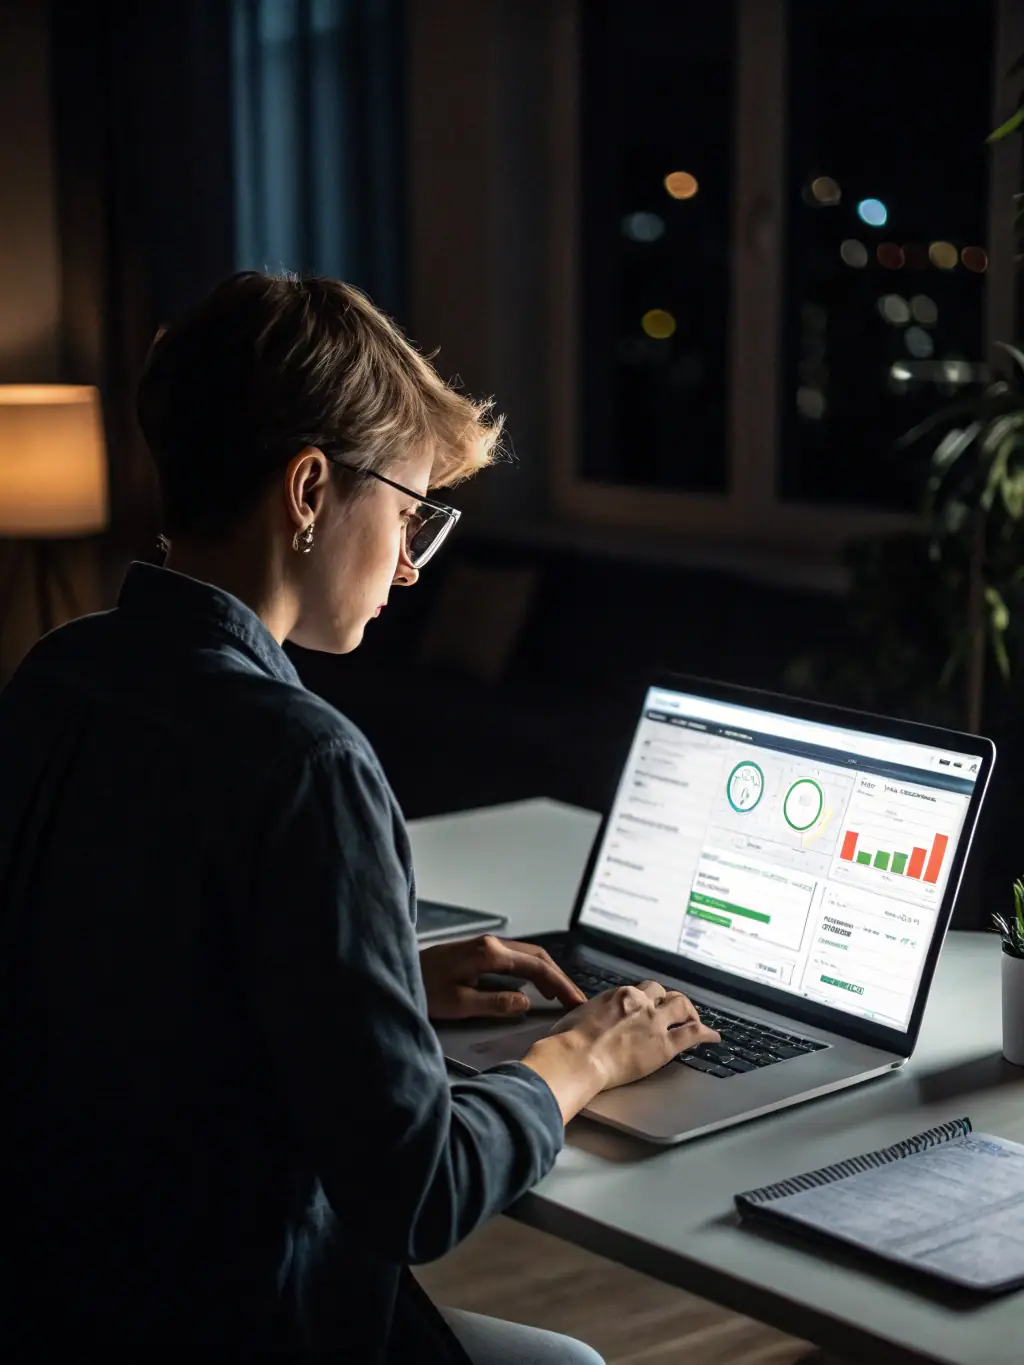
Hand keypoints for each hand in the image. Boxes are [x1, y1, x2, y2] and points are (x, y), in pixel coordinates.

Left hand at [419, 934, 586, 1020]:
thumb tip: (526, 1002)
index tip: (576, 1001)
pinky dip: (533, 971)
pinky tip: (537, 987)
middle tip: (575, 1000)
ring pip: (528, 956)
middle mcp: (491, 944)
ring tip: (562, 996)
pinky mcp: (480, 951)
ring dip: (547, 974)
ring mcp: (485, 945)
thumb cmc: (423, 989)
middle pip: (537, 956)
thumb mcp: (458, 1004)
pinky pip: (516, 958)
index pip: (536, 967)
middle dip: (559, 978)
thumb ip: (494, 1003)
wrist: (397, 974)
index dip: (560, 984)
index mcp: (489, 954)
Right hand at [522, 981, 719, 1121]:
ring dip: (690, 1012)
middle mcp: (639, 1003)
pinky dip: (705, 1033)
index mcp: (618, 995)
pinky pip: (692, 1034)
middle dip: (670, 1001)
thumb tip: (585, 1017)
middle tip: (675, 1011)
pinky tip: (712, 1037)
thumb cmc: (567, 1041)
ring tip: (695, 1020)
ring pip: (682, 1007)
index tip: (650, 1005)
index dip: (649, 998)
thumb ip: (590, 1013)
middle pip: (664, 993)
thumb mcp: (576, 1016)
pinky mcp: (663, 1046)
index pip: (642, 990)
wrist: (576, 1058)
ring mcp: (653, 1023)